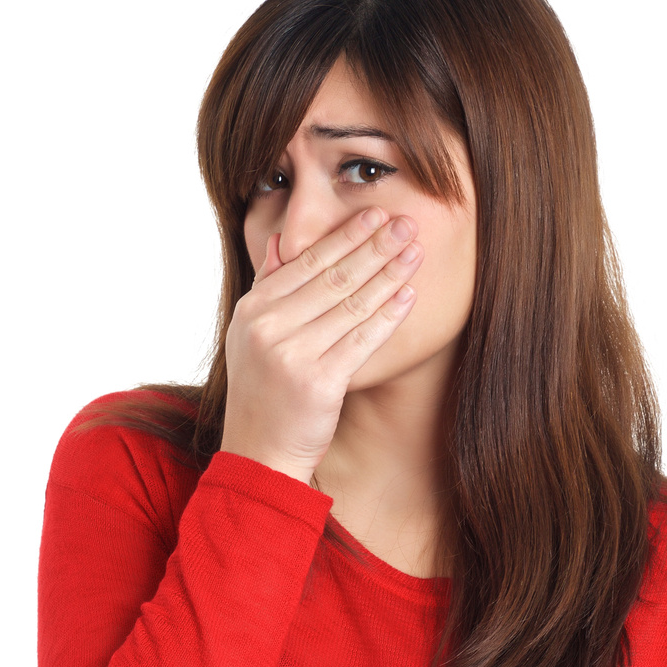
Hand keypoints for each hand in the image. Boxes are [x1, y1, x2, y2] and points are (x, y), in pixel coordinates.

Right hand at [220, 206, 423, 482]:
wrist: (260, 452)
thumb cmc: (264, 394)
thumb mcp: (251, 336)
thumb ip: (268, 286)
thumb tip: (283, 240)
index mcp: (253, 310)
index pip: (307, 262)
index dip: (344, 236)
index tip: (374, 214)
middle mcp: (267, 327)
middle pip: (332, 277)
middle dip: (374, 246)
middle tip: (406, 222)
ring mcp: (291, 354)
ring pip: (351, 304)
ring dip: (388, 274)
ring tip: (415, 252)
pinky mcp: (318, 382)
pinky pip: (362, 340)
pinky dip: (388, 316)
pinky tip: (409, 296)